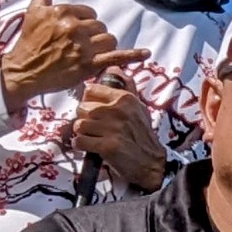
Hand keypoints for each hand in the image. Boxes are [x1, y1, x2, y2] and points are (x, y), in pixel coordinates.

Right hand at [0, 0, 141, 103]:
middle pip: (100, 27)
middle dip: (93, 36)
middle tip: (77, 47)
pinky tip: (146, 53)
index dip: (84, 24)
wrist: (23, 72)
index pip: (90, 13)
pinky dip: (133, 55)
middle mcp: (73, 27)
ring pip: (109, 40)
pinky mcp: (88, 65)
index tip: (72, 34)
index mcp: (63, 11)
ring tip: (87, 55)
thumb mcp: (35, 9)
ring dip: (103, 48)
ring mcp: (82, 47)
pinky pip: (117, 57)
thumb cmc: (29, 41)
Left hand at [72, 76, 168, 191]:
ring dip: (83, 133)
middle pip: (82, 108)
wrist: (152, 164)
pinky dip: (82, 146)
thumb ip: (126, 87)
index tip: (94, 110)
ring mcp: (112, 129)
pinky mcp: (107, 146)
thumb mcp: (138, 108)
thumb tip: (115, 68)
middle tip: (94, 128)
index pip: (91, 89)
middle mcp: (118, 111)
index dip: (89, 101)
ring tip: (93, 137)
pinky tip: (91, 147)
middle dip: (85, 119)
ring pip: (79, 125)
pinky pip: (80, 141)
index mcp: (125, 99)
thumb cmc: (142, 135)